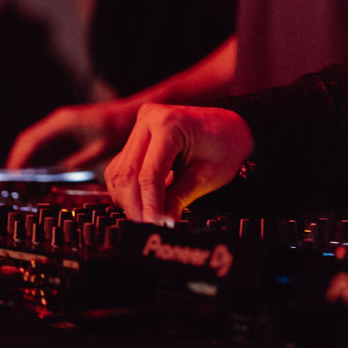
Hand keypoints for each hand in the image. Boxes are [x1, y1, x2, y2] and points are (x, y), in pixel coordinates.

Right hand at [5, 100, 139, 170]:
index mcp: (63, 122)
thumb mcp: (101, 149)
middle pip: (28, 141)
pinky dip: (36, 156)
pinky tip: (37, 174)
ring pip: (34, 141)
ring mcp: (61, 123)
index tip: (10, 177)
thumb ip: (78, 162)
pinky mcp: (66, 128)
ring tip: (21, 183)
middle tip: (12, 185)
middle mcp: (58, 120)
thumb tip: (56, 178)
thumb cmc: (121, 127)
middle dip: (17, 161)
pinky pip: (44, 142)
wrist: (133, 113)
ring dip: (25, 160)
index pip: (30, 140)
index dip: (17, 159)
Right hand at [102, 104, 253, 223]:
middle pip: (128, 174)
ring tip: (150, 216)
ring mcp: (139, 127)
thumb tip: (160, 223)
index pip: (149, 174)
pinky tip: (146, 201)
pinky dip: (128, 191)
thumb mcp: (207, 175)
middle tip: (149, 227)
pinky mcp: (135, 139)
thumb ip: (179, 199)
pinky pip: (121, 169)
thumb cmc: (225, 145)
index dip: (150, 204)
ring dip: (129, 200)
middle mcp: (149, 119)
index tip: (155, 225)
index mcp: (169, 123)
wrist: (228, 127)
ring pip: (119, 174)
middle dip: (136, 206)